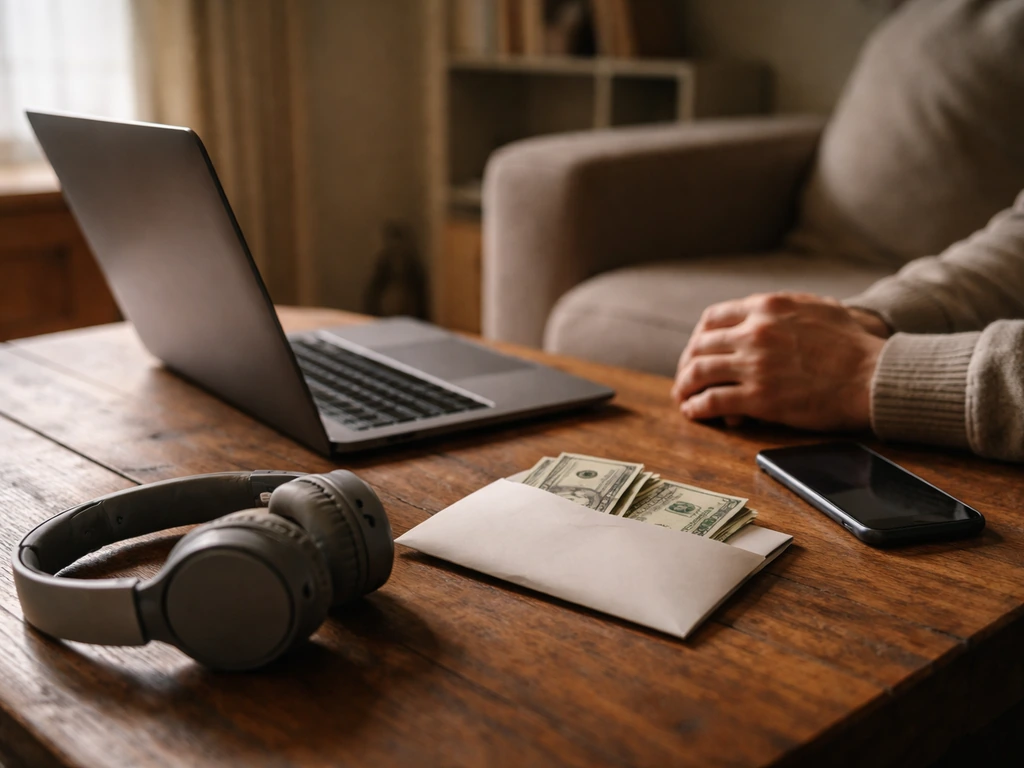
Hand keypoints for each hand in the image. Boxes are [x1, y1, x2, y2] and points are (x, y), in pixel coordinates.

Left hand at [670, 293, 886, 430]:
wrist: (874, 376)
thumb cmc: (853, 344)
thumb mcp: (816, 307)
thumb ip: (781, 308)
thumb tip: (759, 314)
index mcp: (766, 308)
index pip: (712, 318)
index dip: (699, 337)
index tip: (697, 350)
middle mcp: (755, 332)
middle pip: (700, 346)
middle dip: (686, 364)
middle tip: (686, 378)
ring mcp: (755, 365)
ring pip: (698, 373)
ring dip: (684, 386)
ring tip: (684, 397)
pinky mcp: (759, 398)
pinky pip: (712, 401)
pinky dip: (697, 407)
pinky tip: (695, 412)